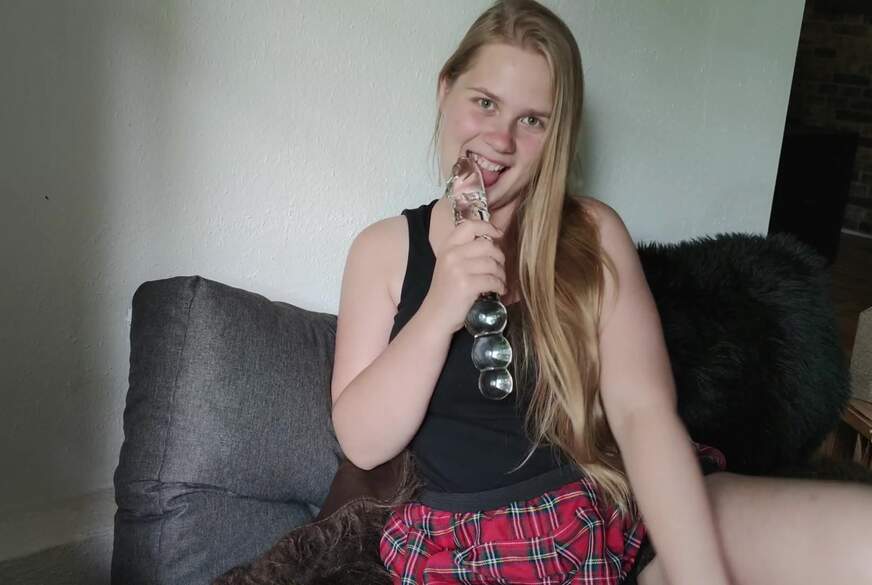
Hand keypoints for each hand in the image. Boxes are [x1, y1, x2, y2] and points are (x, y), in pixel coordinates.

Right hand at [420, 219, 505, 333]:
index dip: (487, 227)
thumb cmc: (447, 292)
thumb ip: (465, 251)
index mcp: (447, 247)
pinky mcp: (466, 285)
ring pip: (492, 264)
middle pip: (487, 245)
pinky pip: (492, 280)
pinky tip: (499, 290)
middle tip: (500, 267)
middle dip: (499, 256)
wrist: (435, 316)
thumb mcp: (450, 265)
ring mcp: (458, 270)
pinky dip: (499, 286)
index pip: (469, 226)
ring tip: (500, 281)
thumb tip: (493, 241)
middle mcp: (451, 255)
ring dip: (501, 274)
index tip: (498, 234)